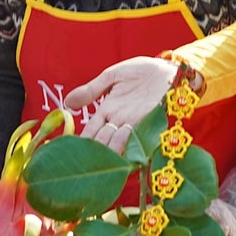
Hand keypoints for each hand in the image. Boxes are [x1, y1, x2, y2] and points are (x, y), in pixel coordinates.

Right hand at [66, 57, 180, 153]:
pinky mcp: (149, 123)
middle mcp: (119, 121)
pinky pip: (136, 138)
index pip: (90, 131)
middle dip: (93, 153)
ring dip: (109, 152)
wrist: (168, 69)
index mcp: (107, 110)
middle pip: (102, 140)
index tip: (69, 153)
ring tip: (99, 161)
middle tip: (81, 166)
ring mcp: (134, 124)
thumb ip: (92, 89)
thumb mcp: (112, 76)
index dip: (81, 142)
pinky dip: (128, 146)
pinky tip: (121, 154)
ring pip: (117, 143)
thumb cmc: (141, 71)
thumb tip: (67, 103)